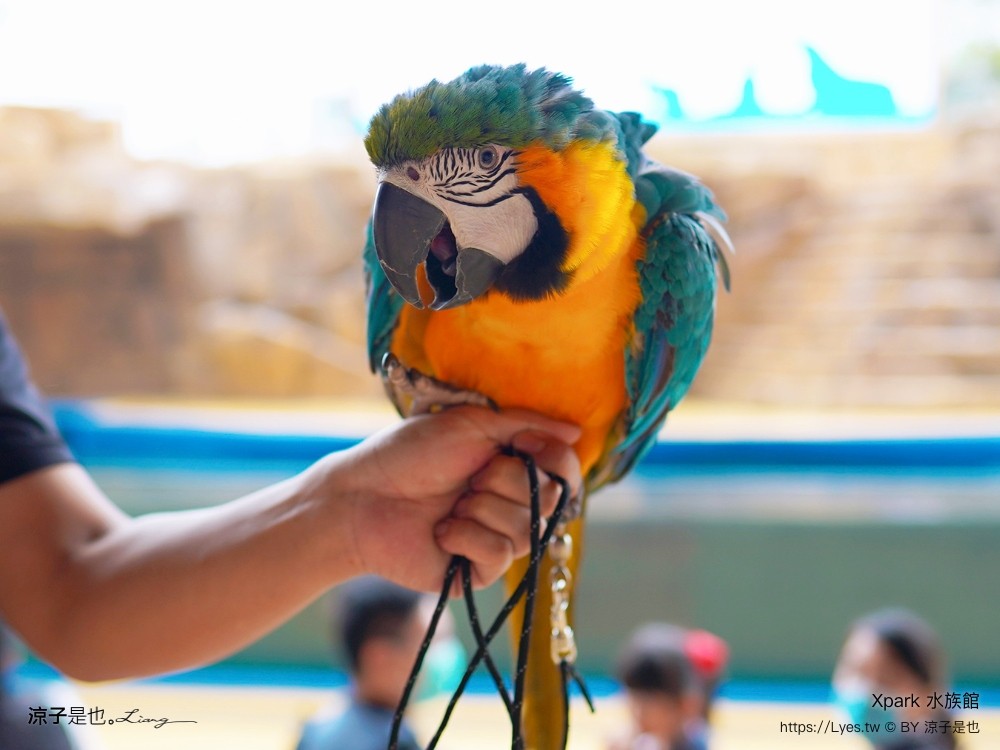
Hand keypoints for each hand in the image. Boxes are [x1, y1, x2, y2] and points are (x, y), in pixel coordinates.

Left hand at [326, 406, 580, 592]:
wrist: (363, 496)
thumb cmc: (410, 453)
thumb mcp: (472, 424)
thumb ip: (526, 424)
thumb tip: (577, 430)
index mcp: (512, 466)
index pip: (565, 470)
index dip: (554, 458)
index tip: (522, 445)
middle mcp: (510, 503)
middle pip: (550, 498)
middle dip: (504, 480)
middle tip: (468, 476)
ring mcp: (495, 538)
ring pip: (526, 529)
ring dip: (482, 508)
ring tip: (451, 503)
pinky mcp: (477, 572)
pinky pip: (500, 555)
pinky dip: (468, 536)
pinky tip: (442, 531)